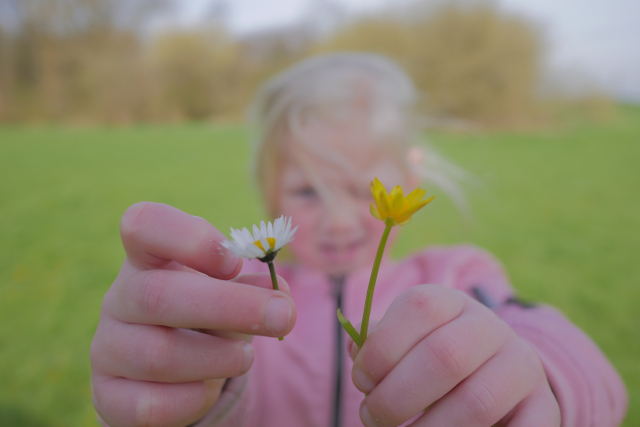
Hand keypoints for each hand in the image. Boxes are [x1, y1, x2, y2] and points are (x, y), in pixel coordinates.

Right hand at [90, 202, 296, 426]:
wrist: (169, 370)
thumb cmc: (204, 316)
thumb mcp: (230, 293)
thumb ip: (254, 289)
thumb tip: (280, 295)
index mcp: (148, 258)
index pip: (145, 225)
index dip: (190, 238)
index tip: (234, 262)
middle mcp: (121, 299)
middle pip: (156, 296)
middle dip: (229, 307)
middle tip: (282, 315)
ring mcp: (108, 348)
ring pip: (158, 355)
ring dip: (218, 358)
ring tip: (245, 357)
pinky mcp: (109, 396)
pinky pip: (150, 405)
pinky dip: (193, 399)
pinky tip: (209, 388)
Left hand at [348, 284, 559, 426]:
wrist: (494, 377)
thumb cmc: (429, 359)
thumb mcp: (405, 340)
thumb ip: (378, 341)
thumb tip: (357, 346)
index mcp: (452, 303)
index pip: (420, 307)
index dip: (382, 346)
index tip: (361, 380)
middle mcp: (491, 327)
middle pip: (445, 356)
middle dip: (397, 396)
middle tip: (371, 418)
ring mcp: (522, 366)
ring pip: (476, 403)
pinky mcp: (543, 407)